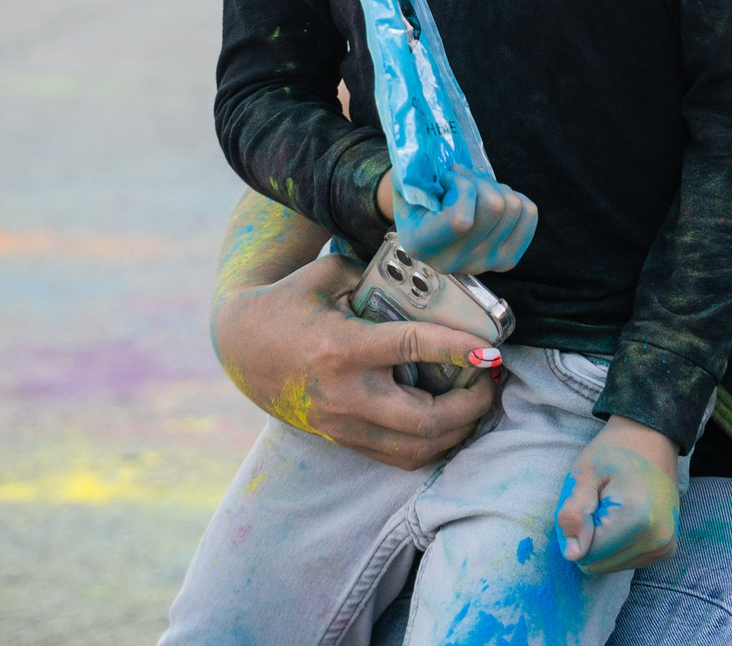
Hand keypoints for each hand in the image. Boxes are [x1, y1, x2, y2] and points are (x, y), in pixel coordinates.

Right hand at [210, 251, 501, 468]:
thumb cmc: (286, 304)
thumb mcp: (324, 275)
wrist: (240, 349)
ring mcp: (343, 424)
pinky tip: (451, 421)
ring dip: (456, 430)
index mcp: (343, 348)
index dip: (458, 348)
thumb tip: (420, 278)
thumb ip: (371, 274)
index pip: (411, 348)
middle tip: (490, 378)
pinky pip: (398, 456)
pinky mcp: (342, 439)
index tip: (492, 346)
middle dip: (470, 404)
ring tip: (477, 401)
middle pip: (423, 418)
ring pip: (414, 448)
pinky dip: (433, 444)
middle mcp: (345, 394)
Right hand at [378, 166, 537, 275]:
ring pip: (512, 207)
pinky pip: (529, 215)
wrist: (425, 220)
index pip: (461, 221)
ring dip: (495, 188)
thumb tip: (441, 173)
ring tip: (474, 190)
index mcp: (421, 245)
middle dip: (479, 181)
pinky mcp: (504, 261)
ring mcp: (481, 265)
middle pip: (494, 207)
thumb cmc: (416, 196)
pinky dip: (515, 197)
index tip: (446, 179)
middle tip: (461, 179)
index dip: (462, 186)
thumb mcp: (405, 182)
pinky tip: (493, 200)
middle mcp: (451, 262)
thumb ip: (416, 175)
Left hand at [558, 416, 679, 574]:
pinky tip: (626, 519)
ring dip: (604, 542)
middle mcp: (658, 540)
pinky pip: (625, 562)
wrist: (651, 441)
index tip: (591, 502)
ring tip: (615, 509)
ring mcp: (665, 548)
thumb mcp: (584, 473)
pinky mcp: (665, 551)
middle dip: (591, 538)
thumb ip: (572, 512)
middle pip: (598, 565)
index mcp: (638, 520)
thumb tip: (572, 555)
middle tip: (602, 504)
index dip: (579, 529)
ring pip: (610, 567)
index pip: (587, 554)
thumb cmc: (613, 453)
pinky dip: (617, 545)